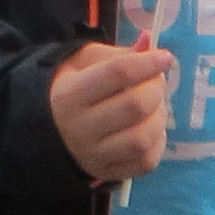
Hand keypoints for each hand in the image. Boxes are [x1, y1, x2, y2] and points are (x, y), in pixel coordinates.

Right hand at [52, 41, 175, 183]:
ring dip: (159, 117)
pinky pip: (146, 161)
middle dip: (156, 88)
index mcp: (70, 94)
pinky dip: (158, 142)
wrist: (49, 131)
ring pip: (142, 138)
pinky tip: (150, 128)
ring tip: (153, 107)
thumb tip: (148, 41)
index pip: (118, 73)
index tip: (165, 57)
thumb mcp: (84, 63)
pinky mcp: (108, 173)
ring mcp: (94, 155)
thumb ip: (117, 53)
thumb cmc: (73, 89)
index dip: (147, 62)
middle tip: (156, 82)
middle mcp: (79, 128)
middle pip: (135, 106)